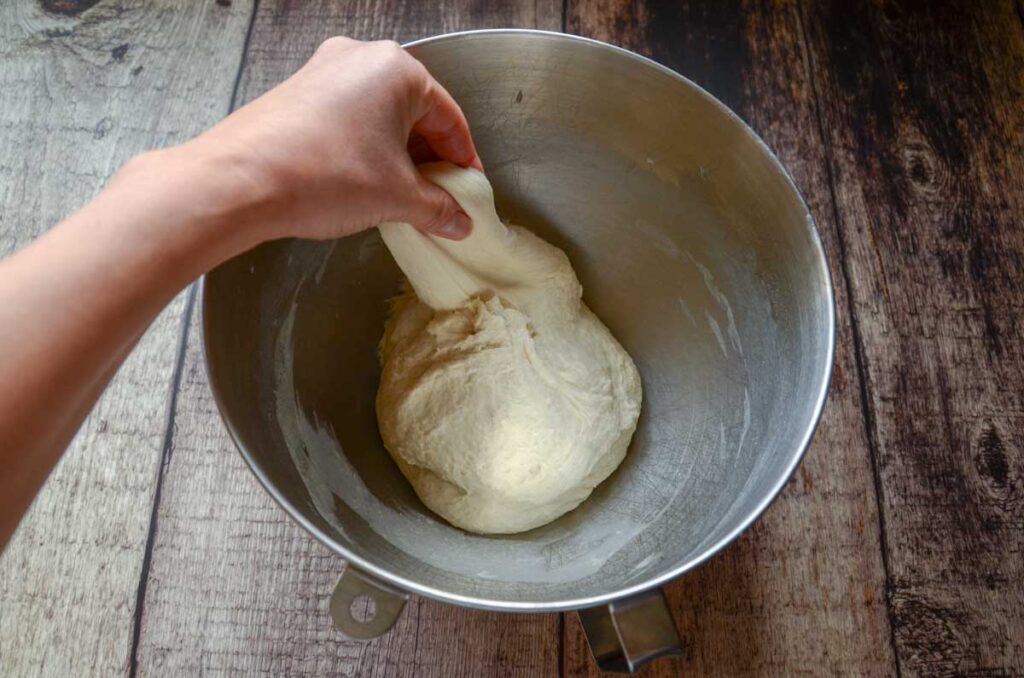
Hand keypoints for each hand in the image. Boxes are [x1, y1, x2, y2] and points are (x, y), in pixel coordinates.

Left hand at [177, 37, 481, 241]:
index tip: (468, 192)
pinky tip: (362, 183)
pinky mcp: (297, 92)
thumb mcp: (396, 197)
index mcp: (397, 70)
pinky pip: (348, 119)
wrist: (238, 182)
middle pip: (415, 114)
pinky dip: (364, 149)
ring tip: (399, 197)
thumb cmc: (324, 176)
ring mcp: (324, 71)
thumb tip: (459, 222)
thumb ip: (437, 208)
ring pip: (380, 117)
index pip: (450, 119)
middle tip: (438, 199)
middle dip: (429, 160)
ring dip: (396, 157)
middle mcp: (361, 58)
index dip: (464, 162)